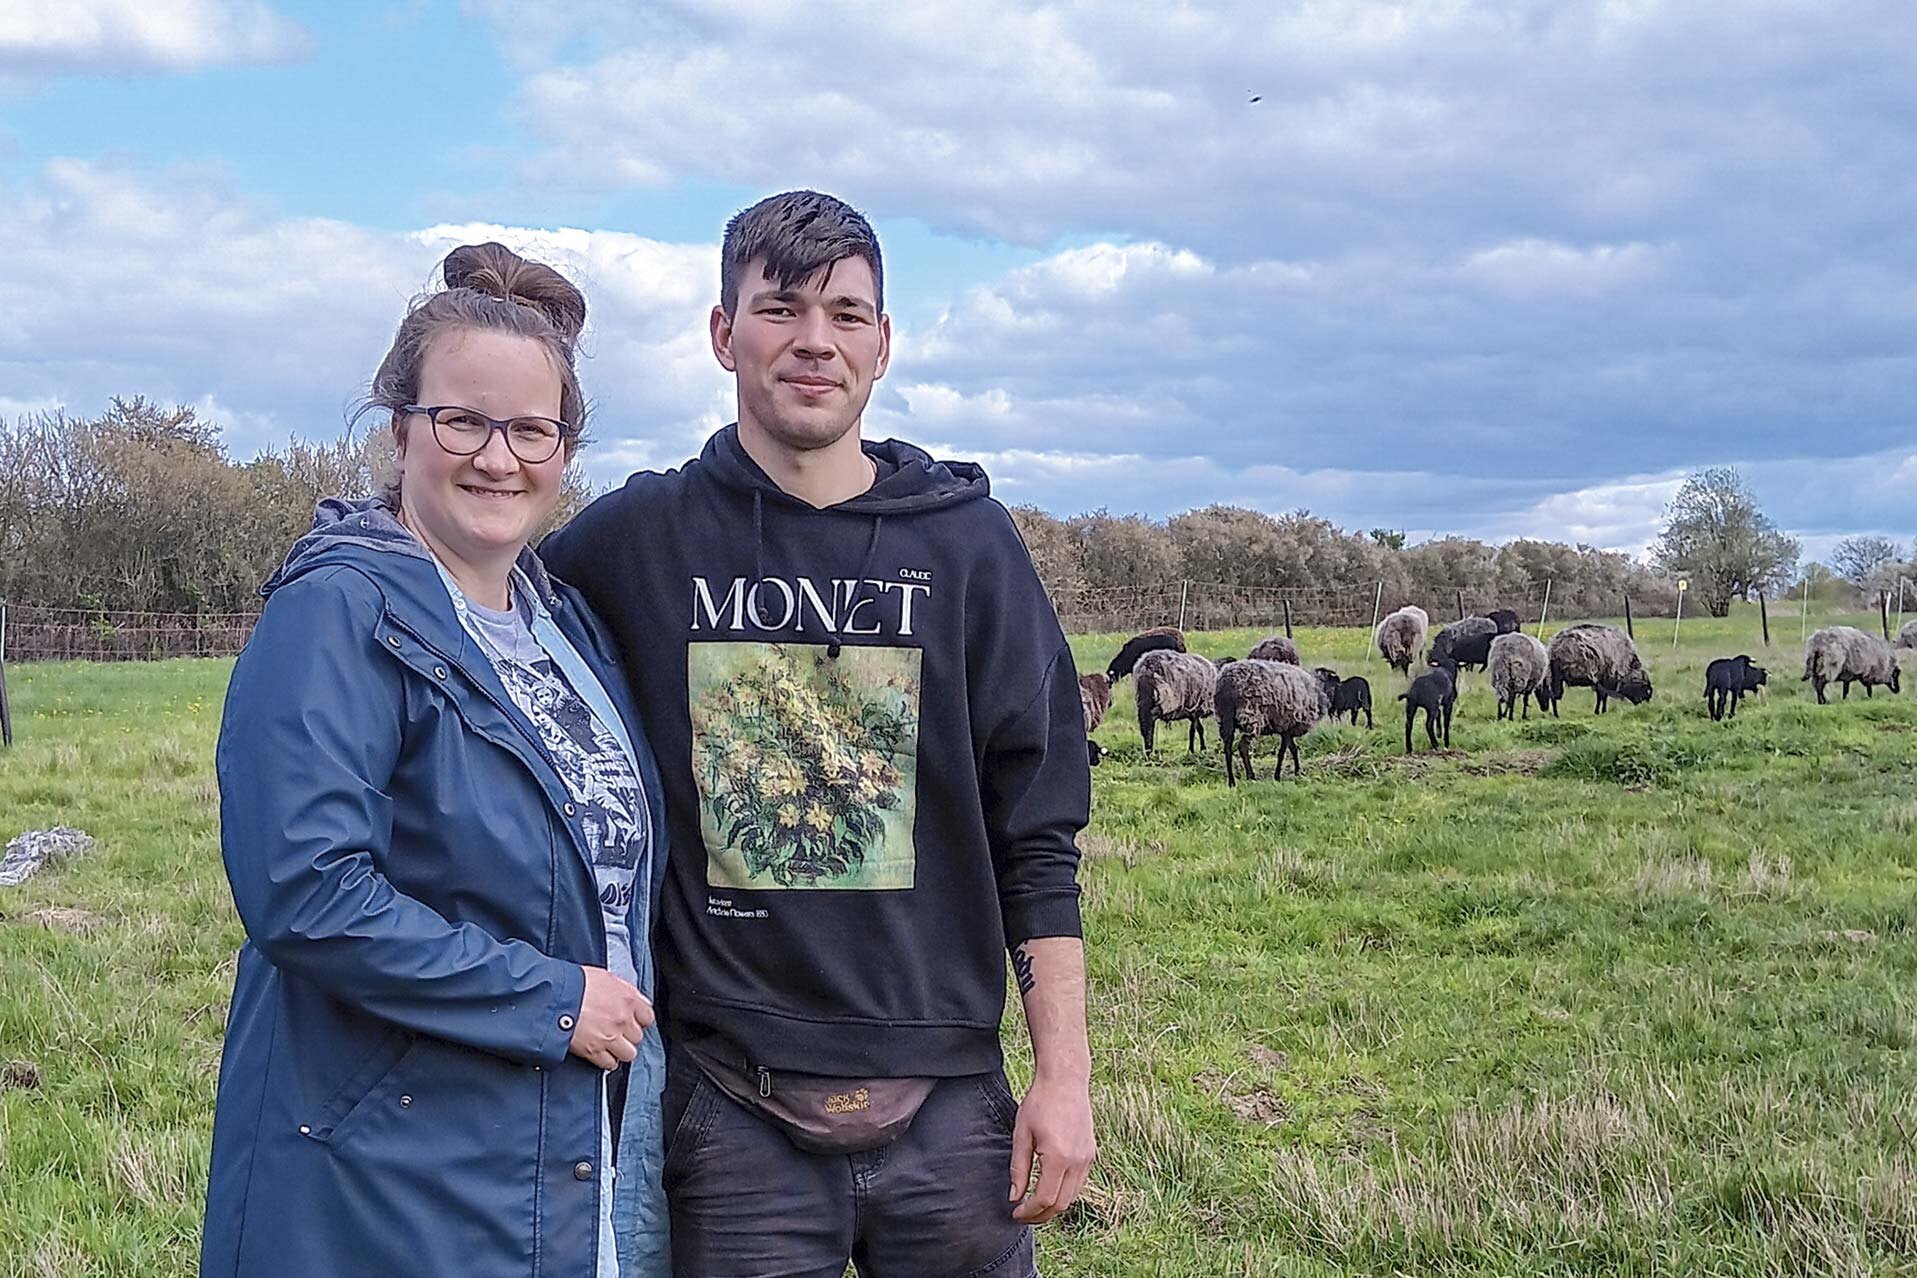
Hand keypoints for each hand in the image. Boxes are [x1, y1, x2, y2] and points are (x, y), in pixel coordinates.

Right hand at [567, 966, 652, 1070]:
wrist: (554, 997)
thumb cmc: (574, 983)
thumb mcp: (604, 977)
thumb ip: (621, 990)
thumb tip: (627, 997)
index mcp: (628, 999)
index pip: (648, 1017)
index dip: (639, 1020)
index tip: (633, 1021)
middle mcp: (623, 1020)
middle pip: (638, 1037)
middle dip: (627, 1035)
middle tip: (616, 1031)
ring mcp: (610, 1037)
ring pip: (629, 1053)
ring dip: (620, 1050)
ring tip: (610, 1045)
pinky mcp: (595, 1051)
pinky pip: (610, 1064)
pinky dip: (606, 1061)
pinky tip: (600, 1054)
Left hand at [1009, 1070, 1095, 1223]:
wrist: (1065, 1081)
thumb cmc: (1039, 1103)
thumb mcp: (1021, 1134)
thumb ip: (1018, 1168)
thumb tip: (1015, 1197)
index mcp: (1058, 1158)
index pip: (1044, 1199)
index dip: (1029, 1212)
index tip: (1015, 1213)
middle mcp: (1077, 1162)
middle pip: (1060, 1204)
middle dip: (1041, 1215)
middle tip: (1023, 1215)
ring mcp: (1087, 1158)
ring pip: (1072, 1197)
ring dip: (1053, 1206)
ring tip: (1034, 1205)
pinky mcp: (1091, 1154)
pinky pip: (1079, 1184)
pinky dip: (1064, 1192)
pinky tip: (1049, 1188)